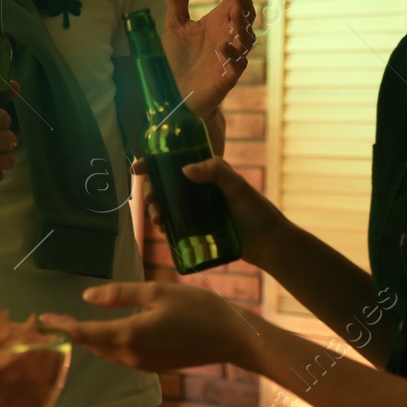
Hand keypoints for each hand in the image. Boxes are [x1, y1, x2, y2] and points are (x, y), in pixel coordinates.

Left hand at [39, 281, 255, 373]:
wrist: (232, 338)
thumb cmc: (198, 308)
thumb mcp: (157, 291)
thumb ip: (120, 294)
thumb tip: (86, 297)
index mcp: (129, 335)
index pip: (84, 334)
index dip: (60, 326)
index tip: (41, 319)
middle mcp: (131, 356)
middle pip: (91, 345)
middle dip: (69, 333)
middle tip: (48, 319)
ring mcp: (143, 364)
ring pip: (105, 352)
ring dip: (87, 339)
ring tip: (67, 324)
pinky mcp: (153, 366)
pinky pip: (120, 355)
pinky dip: (105, 343)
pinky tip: (101, 330)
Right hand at [131, 153, 290, 270]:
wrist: (269, 244)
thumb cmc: (257, 211)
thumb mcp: (238, 187)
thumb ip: (215, 172)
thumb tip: (184, 169)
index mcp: (208, 172)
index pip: (175, 162)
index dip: (153, 163)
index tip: (137, 168)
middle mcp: (200, 188)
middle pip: (166, 185)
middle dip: (152, 191)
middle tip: (150, 201)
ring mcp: (199, 209)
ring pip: (168, 205)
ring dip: (157, 210)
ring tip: (158, 220)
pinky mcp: (199, 228)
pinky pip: (176, 224)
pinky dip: (166, 226)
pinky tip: (163, 231)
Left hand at [161, 0, 254, 119]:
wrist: (177, 93)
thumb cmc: (180, 58)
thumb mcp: (175, 24)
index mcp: (218, 22)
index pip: (234, 0)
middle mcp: (228, 37)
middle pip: (243, 16)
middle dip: (243, 2)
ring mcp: (229, 57)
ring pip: (246, 40)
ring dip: (242, 26)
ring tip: (234, 13)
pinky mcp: (225, 78)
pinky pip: (236, 66)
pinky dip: (233, 56)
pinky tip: (223, 46)